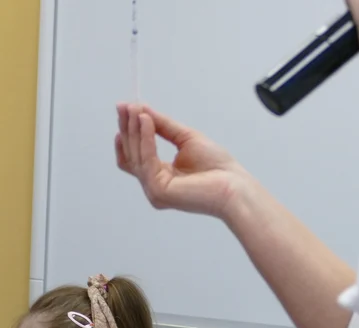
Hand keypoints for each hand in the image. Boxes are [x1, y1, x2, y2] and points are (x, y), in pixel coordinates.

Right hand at [115, 103, 249, 219]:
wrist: (234, 186)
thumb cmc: (217, 167)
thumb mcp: (185, 138)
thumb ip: (162, 126)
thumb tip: (142, 110)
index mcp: (159, 176)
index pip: (135, 155)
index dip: (129, 133)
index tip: (126, 110)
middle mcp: (152, 185)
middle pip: (131, 155)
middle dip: (127, 129)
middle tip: (124, 106)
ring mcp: (152, 190)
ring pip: (135, 157)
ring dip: (134, 131)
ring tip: (136, 110)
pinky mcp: (157, 191)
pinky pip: (146, 160)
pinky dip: (146, 139)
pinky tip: (147, 121)